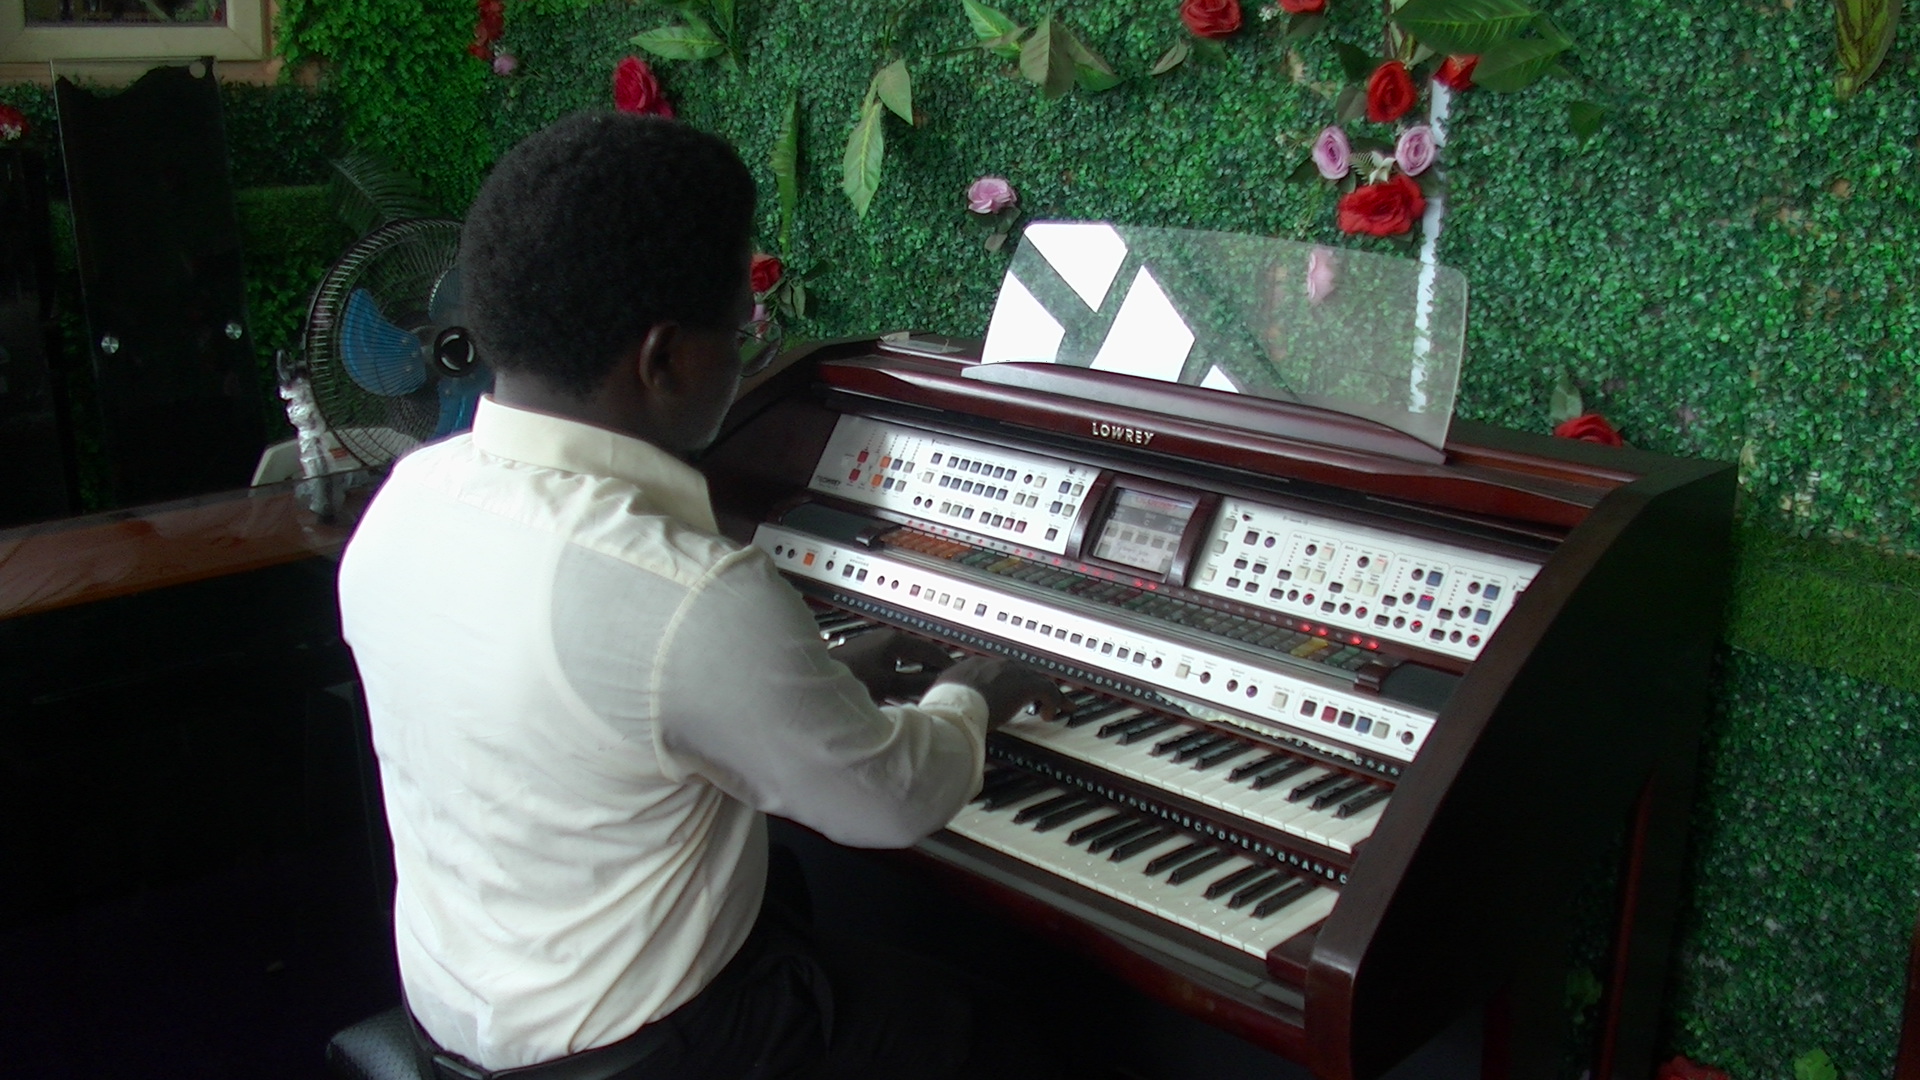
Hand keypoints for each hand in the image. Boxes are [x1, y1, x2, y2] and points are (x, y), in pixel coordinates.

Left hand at [830, 629, 955, 699]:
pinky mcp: (864, 660)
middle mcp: (885, 640)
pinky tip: (900, 694)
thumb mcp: (890, 684)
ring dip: (915, 675)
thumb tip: (940, 683)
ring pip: (904, 662)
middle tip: (945, 685)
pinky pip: (891, 667)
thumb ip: (917, 683)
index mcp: (895, 640)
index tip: (958, 675)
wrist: (812, 680)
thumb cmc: (850, 679)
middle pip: (918, 654)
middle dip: (932, 670)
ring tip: (926, 692)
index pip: (931, 648)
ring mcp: (874, 648)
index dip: (947, 663)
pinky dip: (900, 678)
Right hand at [933, 658, 1068, 728]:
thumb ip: (946, 701)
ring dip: (1047, 694)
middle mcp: (994, 665)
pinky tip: (1051, 715)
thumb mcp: (941, 699)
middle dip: (1030, 686)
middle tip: (1038, 698)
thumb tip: (940, 713)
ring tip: (1057, 707)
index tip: (1009, 694)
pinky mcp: (1026, 685)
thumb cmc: (944, 707)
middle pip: (1020, 672)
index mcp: (974, 666)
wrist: (955, 705)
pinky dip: (1054, 702)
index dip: (1006, 683)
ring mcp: (1011, 672)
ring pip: (1037, 680)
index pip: (997, 671)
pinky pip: (1048, 691)